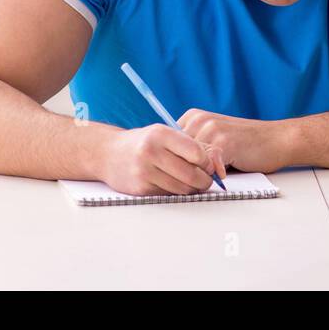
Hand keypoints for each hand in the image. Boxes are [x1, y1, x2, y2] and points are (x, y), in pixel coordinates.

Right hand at [99, 123, 225, 195]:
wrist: (109, 154)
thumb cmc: (145, 143)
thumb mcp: (166, 135)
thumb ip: (194, 145)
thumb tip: (218, 165)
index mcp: (160, 134)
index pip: (195, 152)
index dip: (207, 162)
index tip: (209, 165)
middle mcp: (150, 151)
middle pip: (191, 174)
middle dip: (205, 180)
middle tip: (207, 180)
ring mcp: (143, 171)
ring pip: (182, 188)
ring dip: (192, 189)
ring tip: (193, 183)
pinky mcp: (140, 189)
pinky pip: (169, 195)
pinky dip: (177, 192)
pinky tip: (175, 185)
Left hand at [178, 109, 296, 173]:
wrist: (277, 140)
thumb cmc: (247, 144)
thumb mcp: (215, 140)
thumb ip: (194, 149)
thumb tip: (169, 170)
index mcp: (193, 116)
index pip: (168, 145)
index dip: (173, 162)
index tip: (179, 173)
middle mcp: (199, 119)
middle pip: (175, 154)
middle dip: (183, 170)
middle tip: (195, 182)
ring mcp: (210, 129)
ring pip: (189, 162)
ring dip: (197, 176)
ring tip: (209, 181)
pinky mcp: (223, 142)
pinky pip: (206, 166)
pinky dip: (212, 176)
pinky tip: (222, 176)